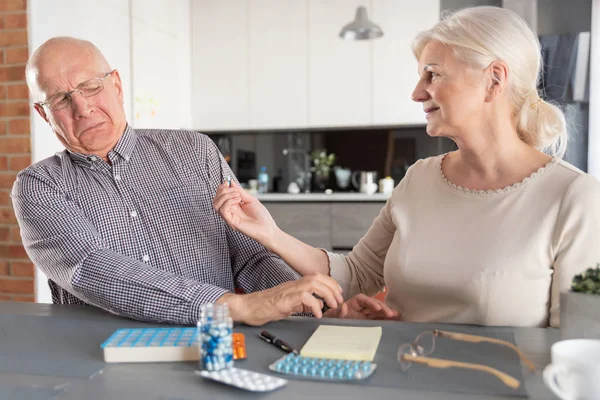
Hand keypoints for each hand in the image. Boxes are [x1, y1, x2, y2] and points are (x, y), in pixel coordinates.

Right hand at [213, 181, 278, 246]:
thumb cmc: (261, 216)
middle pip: (216, 199)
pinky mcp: (231, 222)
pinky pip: (223, 210)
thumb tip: (231, 183)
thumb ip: (240, 191)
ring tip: (238, 196)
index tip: (227, 182)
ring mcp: (229, 217)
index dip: (222, 187)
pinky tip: (238, 201)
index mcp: (233, 205)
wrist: (268, 227)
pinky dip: (229, 202)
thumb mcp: (250, 199)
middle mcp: (229, 211)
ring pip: (216, 204)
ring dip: (226, 196)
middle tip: (236, 191)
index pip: (220, 195)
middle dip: (223, 190)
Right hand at [222, 273, 343, 325]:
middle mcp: (293, 285)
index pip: (317, 277)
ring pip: (313, 283)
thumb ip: (302, 304)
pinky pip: (304, 297)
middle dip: (332, 287)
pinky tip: (317, 314)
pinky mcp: (283, 299)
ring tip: (331, 306)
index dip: (331, 283)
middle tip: (338, 301)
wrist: (246, 307)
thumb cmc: (264, 307)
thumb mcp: (289, 305)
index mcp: (295, 285)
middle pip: (318, 277)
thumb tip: (317, 306)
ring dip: (327, 293)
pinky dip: (314, 305)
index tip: (338, 294)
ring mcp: (288, 291)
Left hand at [324, 293, 399, 319]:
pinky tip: (397, 319)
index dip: (371, 302)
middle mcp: (361, 307)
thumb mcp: (332, 316)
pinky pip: (380, 318)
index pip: (363, 300)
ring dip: (388, 312)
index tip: (377, 307)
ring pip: (379, 311)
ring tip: (397, 316)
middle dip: (383, 308)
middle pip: (374, 304)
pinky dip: (387, 318)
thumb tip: (344, 306)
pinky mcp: (370, 321)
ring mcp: (366, 314)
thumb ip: (337, 312)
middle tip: (391, 313)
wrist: (331, 328)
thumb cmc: (332, 319)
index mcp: (352, 303)